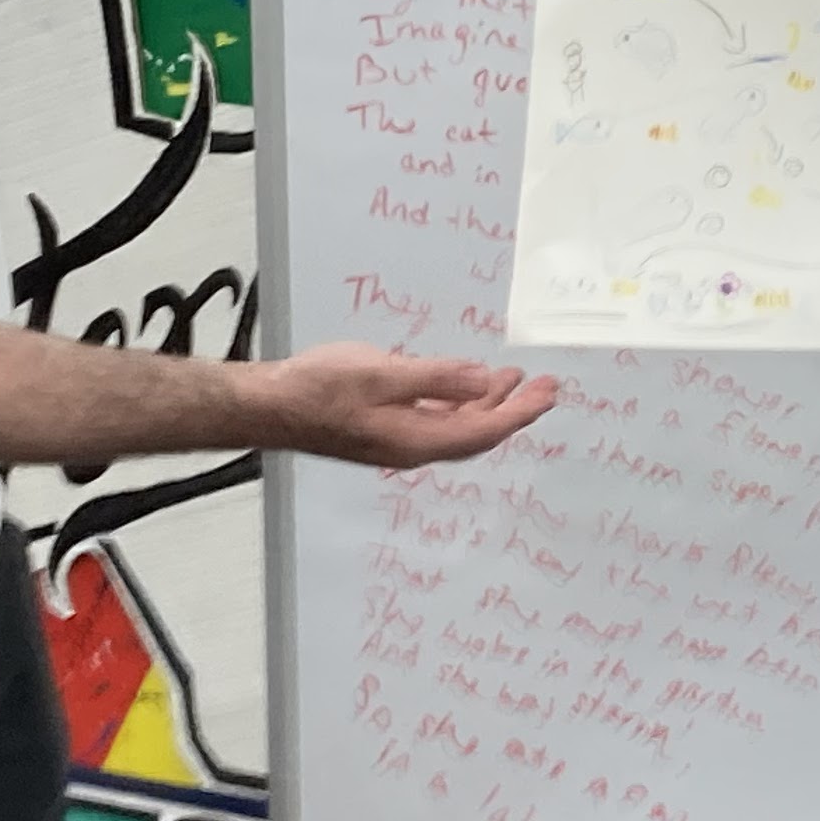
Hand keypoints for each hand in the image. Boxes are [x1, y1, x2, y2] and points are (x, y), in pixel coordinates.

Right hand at [265, 340, 557, 467]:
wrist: (269, 405)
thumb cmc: (317, 389)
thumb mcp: (382, 373)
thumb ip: (437, 377)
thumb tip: (485, 379)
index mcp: (418, 440)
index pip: (485, 429)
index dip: (522, 412)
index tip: (550, 393)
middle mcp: (413, 447)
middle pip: (478, 432)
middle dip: (514, 408)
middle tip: (545, 385)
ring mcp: (398, 440)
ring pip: (458, 425)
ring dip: (487, 402)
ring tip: (512, 378)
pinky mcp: (385, 429)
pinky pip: (436, 419)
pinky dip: (459, 401)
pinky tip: (463, 384)